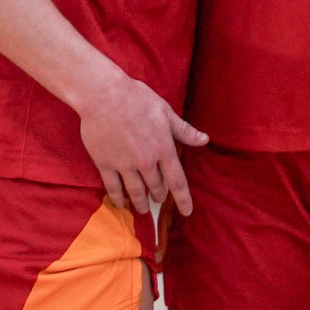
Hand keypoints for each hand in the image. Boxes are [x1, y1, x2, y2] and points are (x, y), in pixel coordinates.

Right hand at [74, 72, 208, 216]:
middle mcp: (146, 162)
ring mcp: (124, 165)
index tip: (187, 212)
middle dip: (160, 196)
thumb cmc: (138, 99)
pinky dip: (118, 199)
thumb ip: (184, 131)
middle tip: (160, 200)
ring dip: (141, 203)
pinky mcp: (105, 164)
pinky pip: (113, 188)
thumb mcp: (166, 112)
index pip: (177, 181)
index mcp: (164, 149)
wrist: (104, 97)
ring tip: (143, 210)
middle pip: (156, 188)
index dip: (183, 199)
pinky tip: (121, 204)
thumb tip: (204, 140)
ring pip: (136, 192)